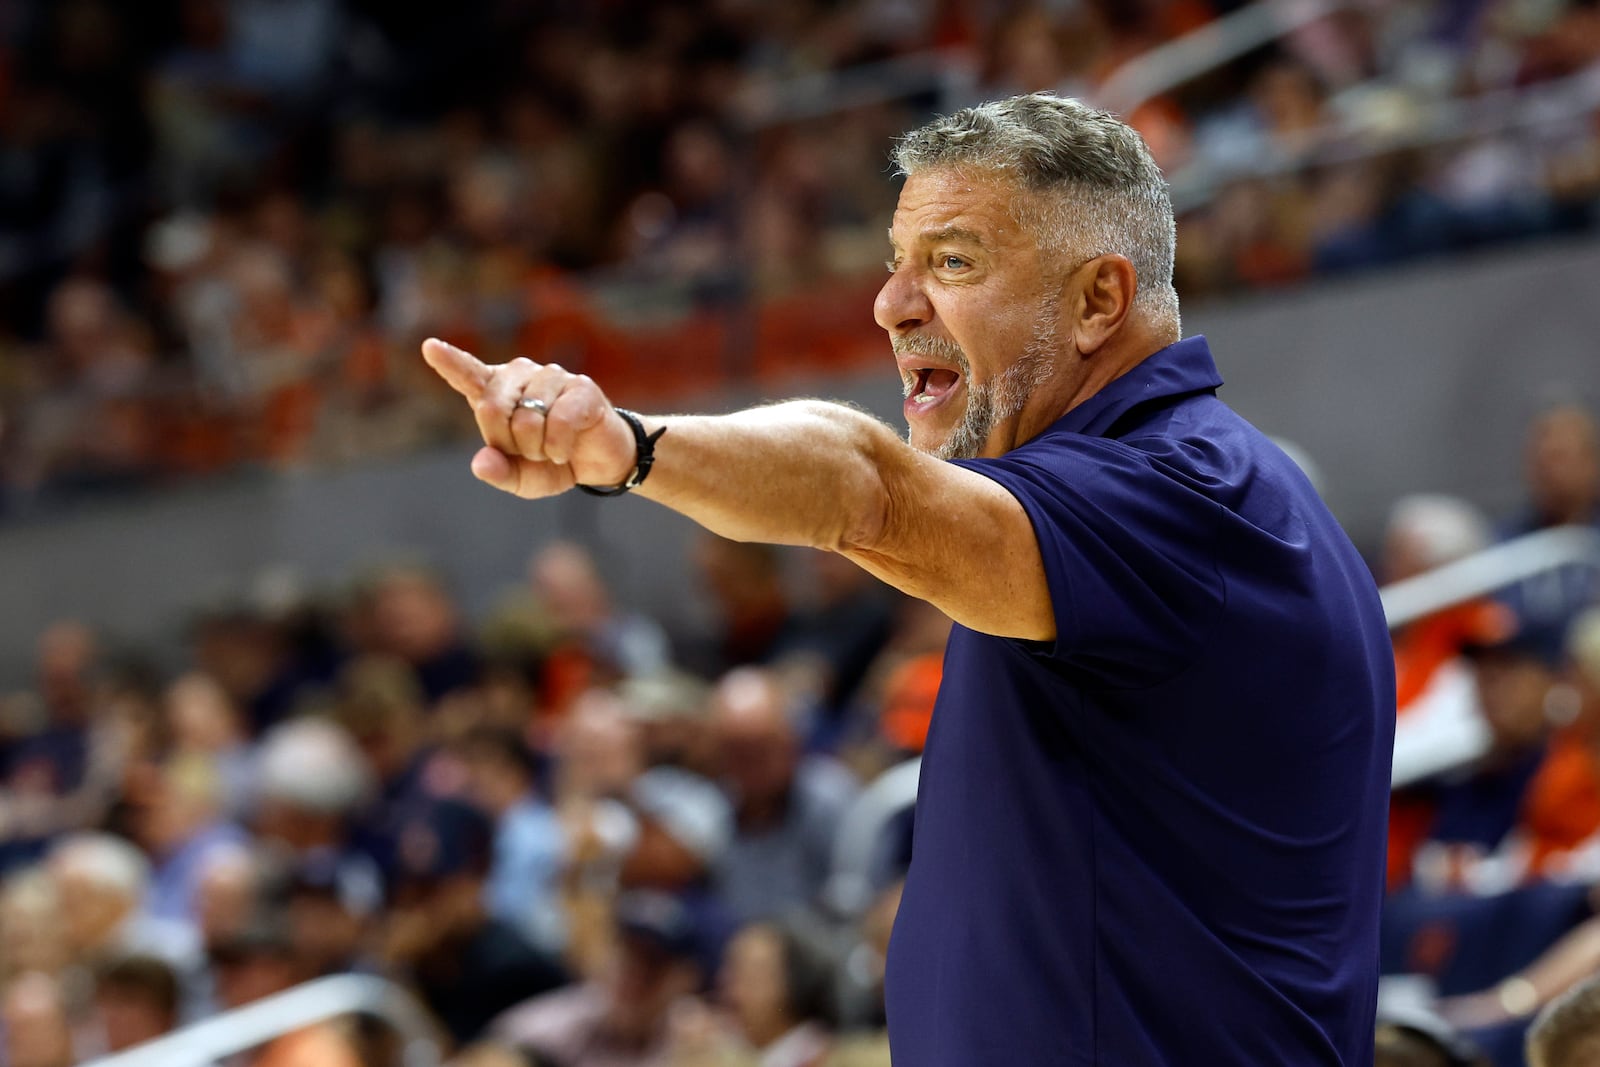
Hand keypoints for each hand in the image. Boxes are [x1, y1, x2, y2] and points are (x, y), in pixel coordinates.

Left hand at [421, 338, 635, 497]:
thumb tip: (482, 462)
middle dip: (508, 442)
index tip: (430, 347)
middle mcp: (520, 375)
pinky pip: (558, 422)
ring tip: (551, 448)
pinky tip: (565, 450)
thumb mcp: (521, 478)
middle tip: (529, 451)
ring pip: (526, 419)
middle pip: (491, 408)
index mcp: (497, 392)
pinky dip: (558, 447)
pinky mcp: (581, 387)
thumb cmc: (552, 463)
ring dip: (538, 448)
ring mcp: (551, 376)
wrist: (598, 463)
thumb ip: (498, 472)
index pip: (468, 375)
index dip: (449, 362)